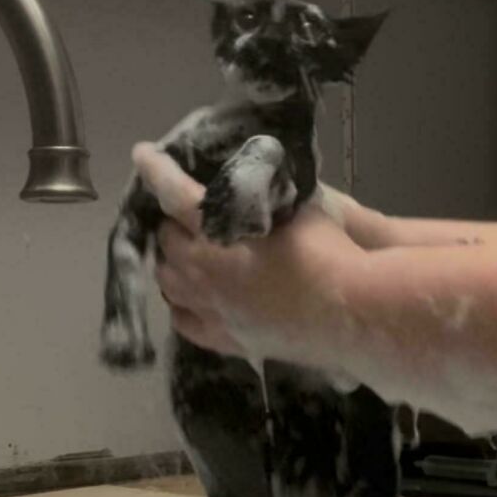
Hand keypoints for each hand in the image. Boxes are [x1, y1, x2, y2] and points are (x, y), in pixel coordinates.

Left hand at [132, 143, 358, 369]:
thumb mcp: (294, 206)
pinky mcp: (228, 341)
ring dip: (172, 262)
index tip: (142, 155)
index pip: (173, 193)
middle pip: (166, 241)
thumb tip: (250, 182)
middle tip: (187, 213)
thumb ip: (262, 194)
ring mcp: (213, 312)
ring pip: (169, 284)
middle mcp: (202, 273)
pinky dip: (182, 304)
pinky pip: (186, 322)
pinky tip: (191, 298)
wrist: (354, 312)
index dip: (156, 171)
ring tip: (187, 252)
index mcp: (215, 232)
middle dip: (171, 223)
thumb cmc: (327, 251)